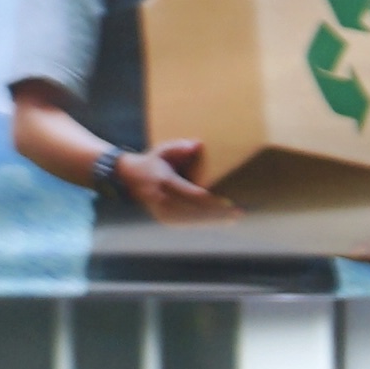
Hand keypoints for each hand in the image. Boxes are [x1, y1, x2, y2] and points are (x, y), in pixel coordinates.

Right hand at [111, 140, 240, 226]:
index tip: (229, 203)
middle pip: (195, 210)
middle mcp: (162, 199)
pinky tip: (220, 222)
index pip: (192, 195)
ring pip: (192, 220)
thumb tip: (197, 144)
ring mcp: (161, 212)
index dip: (212, 201)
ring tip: (234, 219)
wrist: (130, 177)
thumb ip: (178, 147)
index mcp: (164, 181)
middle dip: (218, 214)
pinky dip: (204, 223)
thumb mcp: (163, 150)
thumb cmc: (154, 161)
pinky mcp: (164, 219)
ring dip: (214, 221)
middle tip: (239, 213)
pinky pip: (187, 223)